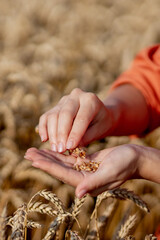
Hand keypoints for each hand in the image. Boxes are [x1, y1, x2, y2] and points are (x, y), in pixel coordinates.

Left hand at [24, 144, 139, 197]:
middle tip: (27, 153)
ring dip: (48, 156)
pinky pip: (69, 157)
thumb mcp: (111, 173)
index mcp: (87, 183)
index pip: (63, 174)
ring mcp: (84, 170)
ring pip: (62, 162)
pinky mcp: (87, 162)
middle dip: (43, 160)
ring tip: (34, 150)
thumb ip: (94, 184)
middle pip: (58, 169)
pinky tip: (51, 148)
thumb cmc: (126, 164)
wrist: (135, 158)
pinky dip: (59, 153)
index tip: (33, 159)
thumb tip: (77, 194)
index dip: (48, 166)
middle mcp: (83, 178)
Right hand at [38, 88, 113, 152]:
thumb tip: (70, 146)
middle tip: (60, 150)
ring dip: (52, 134)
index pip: (81, 118)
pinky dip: (44, 128)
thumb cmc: (101, 123)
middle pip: (65, 114)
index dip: (75, 133)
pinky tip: (45, 139)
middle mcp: (76, 96)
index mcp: (90, 100)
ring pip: (53, 115)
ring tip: (55, 149)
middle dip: (61, 134)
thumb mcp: (99, 130)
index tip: (70, 147)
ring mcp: (64, 100)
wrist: (100, 114)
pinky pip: (46, 116)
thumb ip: (86, 137)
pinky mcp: (56, 106)